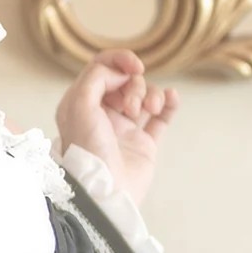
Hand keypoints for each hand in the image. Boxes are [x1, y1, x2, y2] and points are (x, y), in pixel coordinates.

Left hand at [54, 50, 176, 205]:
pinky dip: (169, 104)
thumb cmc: (88, 151)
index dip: (119, 61)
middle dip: (134, 87)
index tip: (134, 66)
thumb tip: (120, 73)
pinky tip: (171, 98)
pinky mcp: (144, 144)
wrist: (105, 191)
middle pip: (125, 81)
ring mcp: (124, 129)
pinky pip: (161, 117)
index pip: (101, 68)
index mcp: (81, 104)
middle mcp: (102, 115)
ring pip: (144, 96)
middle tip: (130, 108)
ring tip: (150, 110)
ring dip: (151, 95)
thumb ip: (96, 78)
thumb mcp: (80, 106)